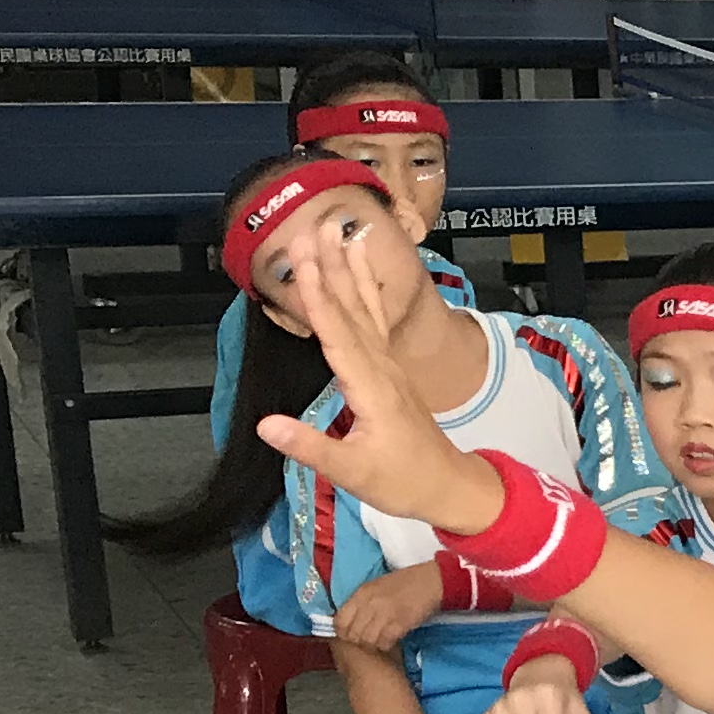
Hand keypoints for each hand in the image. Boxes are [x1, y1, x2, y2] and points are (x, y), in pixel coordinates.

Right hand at [256, 233, 502, 535]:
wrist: (448, 485)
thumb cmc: (402, 481)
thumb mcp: (352, 473)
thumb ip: (310, 447)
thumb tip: (266, 425)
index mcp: (370, 388)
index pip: (338, 335)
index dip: (319, 298)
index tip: (305, 261)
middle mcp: (381, 367)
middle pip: (351, 310)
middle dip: (330, 268)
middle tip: (312, 228)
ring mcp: (388, 364)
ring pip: (364, 307)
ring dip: (347, 268)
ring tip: (337, 229)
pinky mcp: (389, 367)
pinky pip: (374, 317)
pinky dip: (364, 287)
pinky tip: (358, 263)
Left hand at [334, 562, 444, 653]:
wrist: (432, 581)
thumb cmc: (406, 583)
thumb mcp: (377, 587)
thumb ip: (362, 601)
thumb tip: (352, 620)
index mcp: (362, 593)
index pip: (339, 620)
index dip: (343, 632)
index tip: (352, 634)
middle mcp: (369, 604)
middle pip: (352, 634)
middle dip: (358, 640)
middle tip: (368, 640)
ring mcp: (384, 614)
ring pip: (367, 640)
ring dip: (373, 644)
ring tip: (381, 640)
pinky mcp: (399, 623)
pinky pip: (384, 642)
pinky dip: (386, 644)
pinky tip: (392, 640)